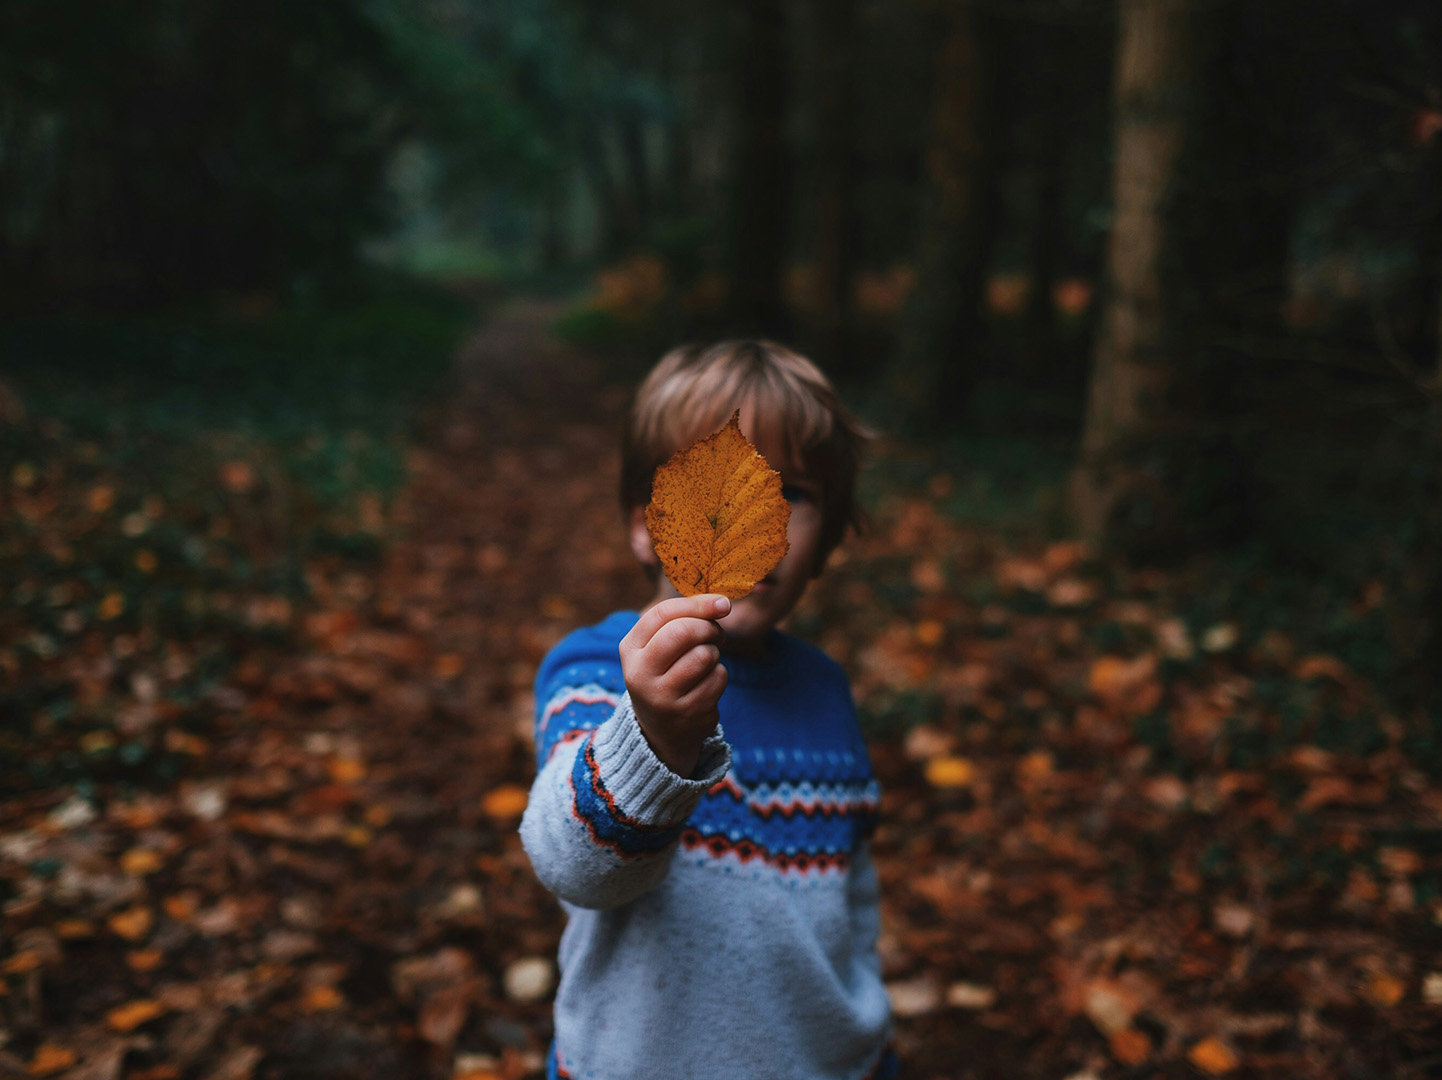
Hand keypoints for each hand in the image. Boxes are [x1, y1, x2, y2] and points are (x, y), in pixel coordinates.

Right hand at [619, 594, 730, 776]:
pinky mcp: (688, 713)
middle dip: (708, 627)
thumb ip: (682, 619)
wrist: (661, 730)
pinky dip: (719, 675)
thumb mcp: (658, 645)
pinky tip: (706, 683)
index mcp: (630, 649)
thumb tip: (721, 603)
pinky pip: (718, 678)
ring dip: (714, 653)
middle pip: (683, 632)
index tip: (722, 603)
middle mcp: (641, 674)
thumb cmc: (664, 673)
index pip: (662, 614)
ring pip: (704, 655)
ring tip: (706, 660)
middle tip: (715, 634)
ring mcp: (664, 697)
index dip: (697, 604)